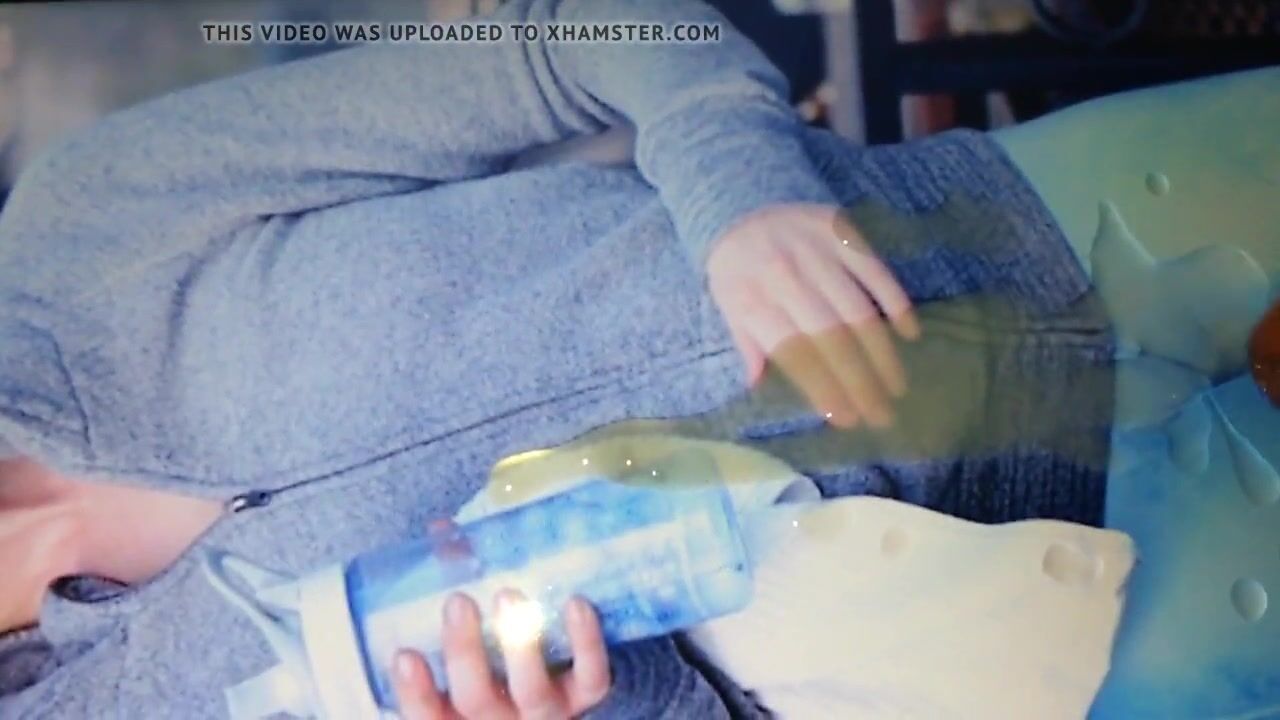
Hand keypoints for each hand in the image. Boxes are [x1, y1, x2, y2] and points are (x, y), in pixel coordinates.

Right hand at [391, 591, 609, 719]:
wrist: (566, 679)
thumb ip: (455, 583)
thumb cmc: (500, 650)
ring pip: (532, 692)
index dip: (415, 691)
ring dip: (521, 648)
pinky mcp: (587, 697)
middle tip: (458, 601)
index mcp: (460, 712)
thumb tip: (442, 531)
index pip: (428, 714)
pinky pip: (592, 677)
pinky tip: (576, 604)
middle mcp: (500, 719)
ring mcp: (546, 712)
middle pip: (476, 700)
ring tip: (509, 597)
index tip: (406, 654)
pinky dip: (585, 642)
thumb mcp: (472, 631)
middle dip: (465, 652)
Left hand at [707, 204, 919, 427]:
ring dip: (881, 352)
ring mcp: (817, 253)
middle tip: (882, 414)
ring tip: (896, 385)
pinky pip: (874, 270)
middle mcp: (787, 277)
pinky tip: (909, 332)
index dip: (822, 387)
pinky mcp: (840, 232)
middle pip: (830, 338)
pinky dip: (895, 300)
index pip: (795, 354)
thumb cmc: (736, 267)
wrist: (740, 202)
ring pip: (857, 310)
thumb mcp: (727, 306)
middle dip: (859, 381)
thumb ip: (747, 344)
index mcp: (755, 301)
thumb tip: (758, 383)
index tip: (847, 418)